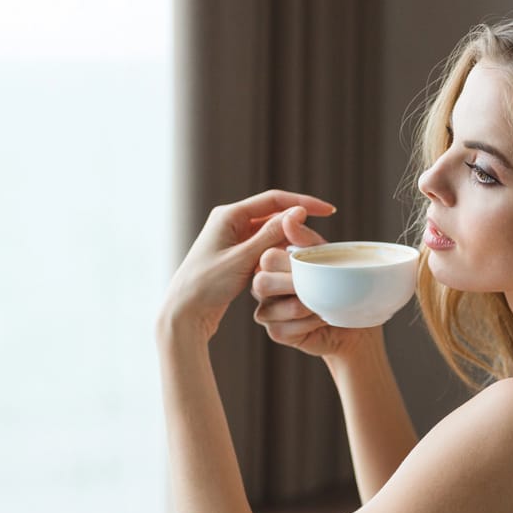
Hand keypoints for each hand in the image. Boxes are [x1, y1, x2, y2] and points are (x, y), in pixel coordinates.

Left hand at [157, 189, 335, 340]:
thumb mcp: (243, 259)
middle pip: (273, 215)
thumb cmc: (206, 285)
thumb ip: (270, 235)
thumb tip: (298, 212)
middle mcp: (230, 222)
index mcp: (228, 215)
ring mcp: (232, 239)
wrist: (184, 313)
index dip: (303, 203)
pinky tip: (291, 265)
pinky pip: (263, 248)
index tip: (328, 211)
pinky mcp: (235, 256)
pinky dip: (278, 254)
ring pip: (270, 234)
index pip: (274, 199)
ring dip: (288, 242)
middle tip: (320, 239)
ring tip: (309, 254)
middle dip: (297, 225)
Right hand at [251, 210, 380, 358]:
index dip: (291, 262)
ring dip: (305, 305)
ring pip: (271, 307)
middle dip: (294, 285)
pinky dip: (307, 324)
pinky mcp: (276, 331)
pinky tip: (322, 319)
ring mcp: (268, 309)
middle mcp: (264, 284)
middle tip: (319, 285)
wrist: (354, 319)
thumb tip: (292, 213)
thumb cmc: (339, 282)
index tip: (316, 265)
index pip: (268, 257)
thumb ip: (306, 238)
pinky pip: (281, 329)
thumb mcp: (325, 256)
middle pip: (262, 282)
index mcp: (273, 262)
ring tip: (326, 302)